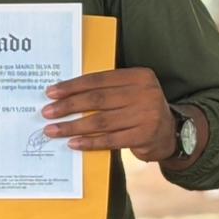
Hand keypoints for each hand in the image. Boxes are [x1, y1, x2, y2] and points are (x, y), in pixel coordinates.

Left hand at [42, 67, 176, 161]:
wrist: (171, 133)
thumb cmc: (139, 109)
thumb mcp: (129, 92)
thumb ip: (106, 89)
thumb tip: (64, 94)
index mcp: (139, 76)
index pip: (98, 80)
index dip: (72, 86)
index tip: (51, 93)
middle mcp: (145, 93)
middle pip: (97, 99)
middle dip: (68, 106)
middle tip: (47, 112)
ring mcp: (147, 115)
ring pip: (101, 121)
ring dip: (73, 127)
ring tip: (53, 130)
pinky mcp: (144, 136)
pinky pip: (110, 140)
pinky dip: (89, 142)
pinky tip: (73, 143)